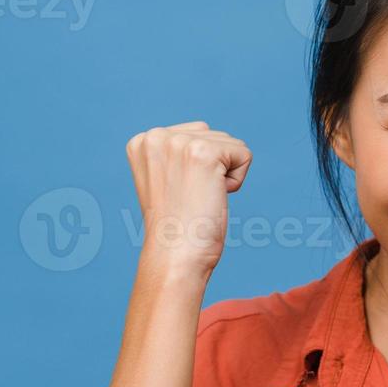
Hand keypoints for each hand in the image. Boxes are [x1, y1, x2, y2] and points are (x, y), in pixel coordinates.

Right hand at [126, 121, 252, 276]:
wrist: (174, 254)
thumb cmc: (176, 225)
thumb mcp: (167, 178)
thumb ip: (178, 152)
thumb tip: (205, 132)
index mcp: (143, 141)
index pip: (195, 134)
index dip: (198, 168)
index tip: (179, 192)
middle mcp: (156, 136)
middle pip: (215, 135)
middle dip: (214, 169)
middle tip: (191, 198)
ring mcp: (179, 142)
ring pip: (231, 144)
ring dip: (225, 175)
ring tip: (200, 198)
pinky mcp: (204, 152)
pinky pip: (244, 155)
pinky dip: (237, 181)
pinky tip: (213, 196)